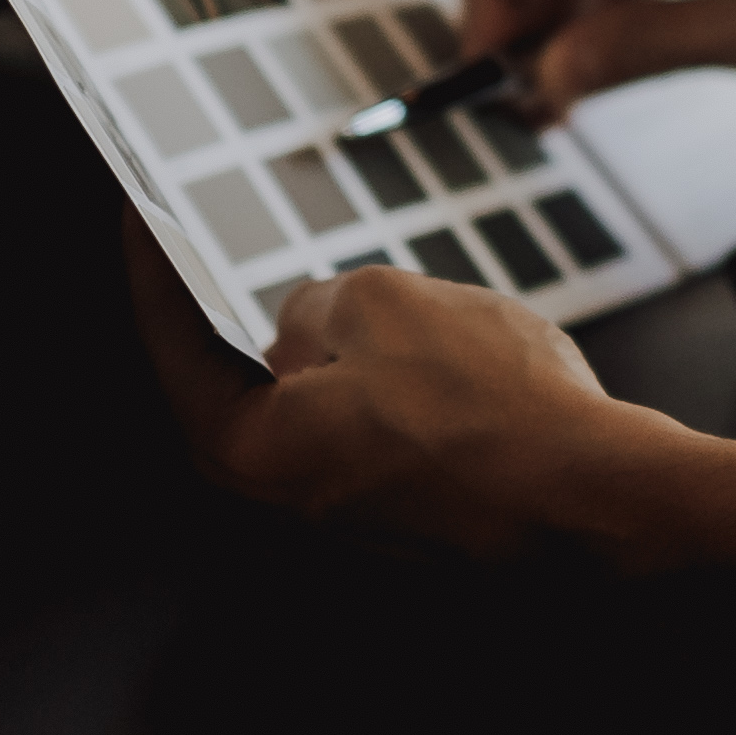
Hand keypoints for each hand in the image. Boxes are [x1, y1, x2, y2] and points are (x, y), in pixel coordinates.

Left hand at [137, 248, 649, 561]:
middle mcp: (296, 497)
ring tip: (350, 289)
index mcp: (256, 451)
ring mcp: (360, 511)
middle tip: (222, 253)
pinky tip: (428, 343)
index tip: (141, 223)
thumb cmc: (485, 405)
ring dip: (327, 351)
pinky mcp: (420, 509)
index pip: (177, 352)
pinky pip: (378, 430)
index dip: (155, 275)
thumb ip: (318, 307)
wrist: (594, 494)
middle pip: (242, 392)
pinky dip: (382, 381)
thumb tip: (306, 329)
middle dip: (238, 317)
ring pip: (317, 411)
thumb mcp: (381, 304)